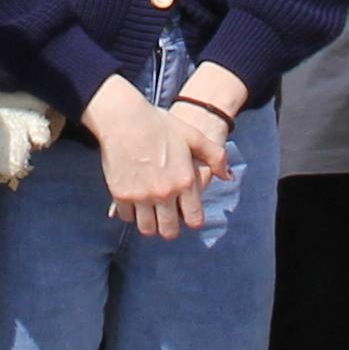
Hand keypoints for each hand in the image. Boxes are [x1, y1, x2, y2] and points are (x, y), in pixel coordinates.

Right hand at [86, 77, 224, 240]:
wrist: (123, 118)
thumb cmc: (159, 125)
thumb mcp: (193, 136)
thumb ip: (215, 156)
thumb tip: (228, 176)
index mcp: (185, 181)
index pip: (194, 219)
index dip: (192, 220)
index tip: (186, 214)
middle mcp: (165, 192)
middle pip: (169, 231)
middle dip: (170, 228)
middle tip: (166, 219)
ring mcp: (141, 195)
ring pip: (147, 228)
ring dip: (149, 223)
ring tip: (150, 213)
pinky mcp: (121, 194)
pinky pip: (126, 217)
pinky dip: (130, 213)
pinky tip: (133, 202)